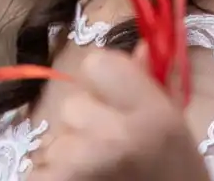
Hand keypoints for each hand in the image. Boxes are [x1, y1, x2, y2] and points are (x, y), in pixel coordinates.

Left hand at [28, 45, 212, 180]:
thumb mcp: (175, 135)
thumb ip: (152, 90)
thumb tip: (137, 46)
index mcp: (153, 115)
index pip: (98, 62)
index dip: (105, 83)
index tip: (118, 106)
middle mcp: (115, 136)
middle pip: (73, 102)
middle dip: (86, 125)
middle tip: (114, 156)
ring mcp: (80, 164)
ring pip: (55, 138)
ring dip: (69, 156)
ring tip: (101, 178)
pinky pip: (38, 170)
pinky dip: (52, 179)